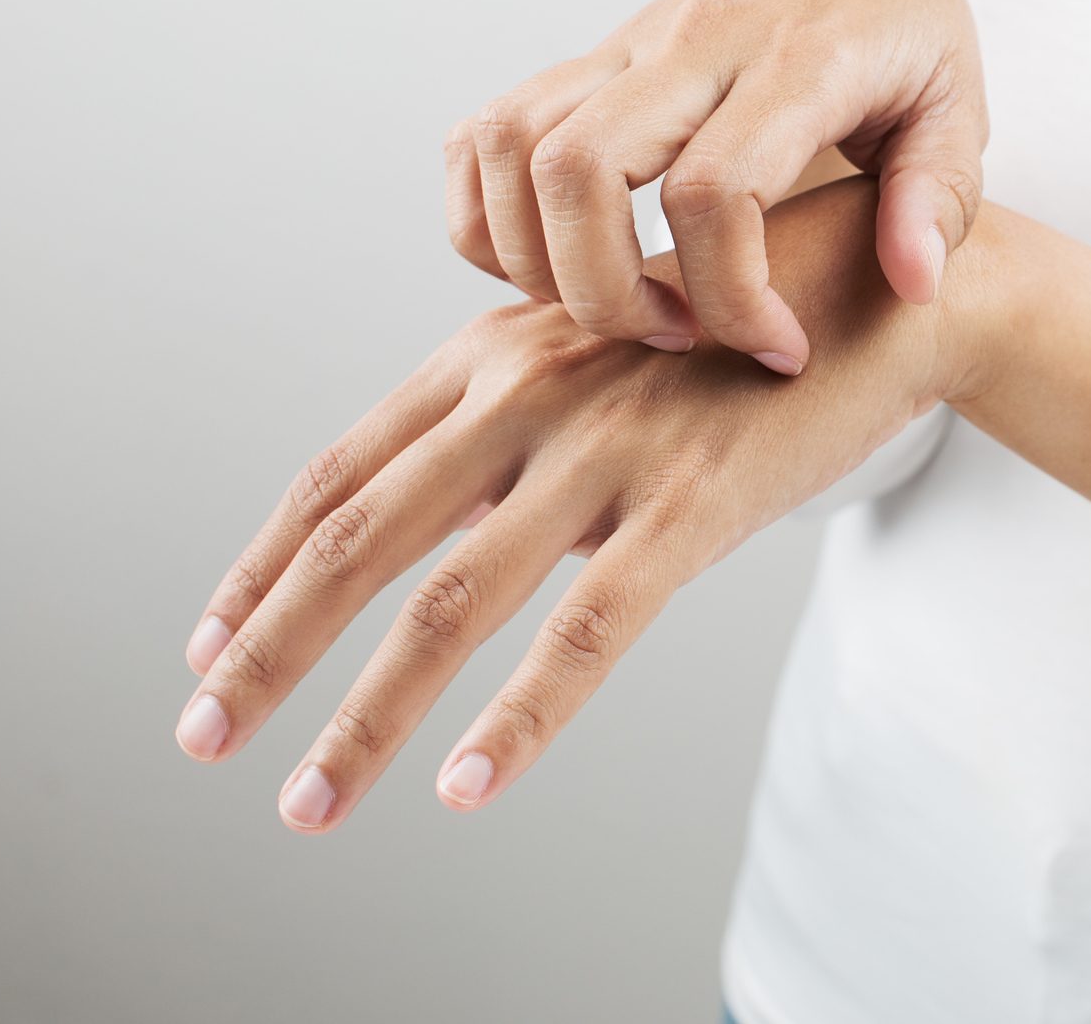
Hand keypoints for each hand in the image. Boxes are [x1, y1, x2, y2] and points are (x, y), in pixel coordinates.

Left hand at [176, 178, 962, 830]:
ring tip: (309, 801)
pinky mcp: (692, 503)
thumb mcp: (607, 360)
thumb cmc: (746, 331)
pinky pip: (587, 630)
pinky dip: (519, 718)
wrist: (886, 289)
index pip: (342, 474)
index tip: (210, 642)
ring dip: (363, 715)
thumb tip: (461, 540)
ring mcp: (606, 446)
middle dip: (267, 652)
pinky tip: (467, 785)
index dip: (261, 566)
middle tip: (204, 736)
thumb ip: (524, 438)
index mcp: (494, 353)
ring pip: (450, 601)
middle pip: (359, 541)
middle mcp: (527, 390)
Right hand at [443, 0, 985, 375]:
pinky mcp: (587, 60)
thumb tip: (913, 284)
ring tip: (619, 310)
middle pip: (580, 168)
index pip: (714, 190)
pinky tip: (556, 265)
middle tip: (677, 339)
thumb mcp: (958, 108)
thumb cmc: (908, 34)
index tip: (781, 349)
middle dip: (603, 292)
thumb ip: (938, 196)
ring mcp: (627, 45)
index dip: (732, 296)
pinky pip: (485, 132)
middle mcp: (695, 42)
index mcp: (797, 60)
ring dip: (534, 259)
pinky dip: (486, 215)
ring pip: (512, 144)